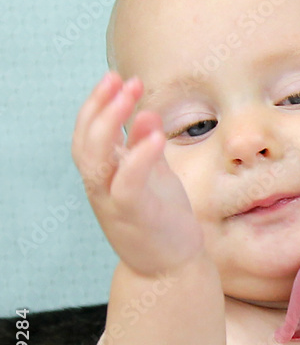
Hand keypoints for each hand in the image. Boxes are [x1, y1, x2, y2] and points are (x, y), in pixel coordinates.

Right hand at [72, 72, 203, 276]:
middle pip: (85, 141)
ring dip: (111, 123)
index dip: (97, 104)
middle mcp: (101, 187)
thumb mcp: (153, 177)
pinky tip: (154, 135)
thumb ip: (144, 148)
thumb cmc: (161, 220)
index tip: (115, 77)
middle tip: (122, 79)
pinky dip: (137, 158)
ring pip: (96, 160)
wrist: (170, 267)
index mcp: (104, 175)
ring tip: (134, 97)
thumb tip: (145, 114)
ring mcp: (113, 202)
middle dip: (101, 106)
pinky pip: (127, 184)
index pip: (87, 134)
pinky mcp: (134, 216)